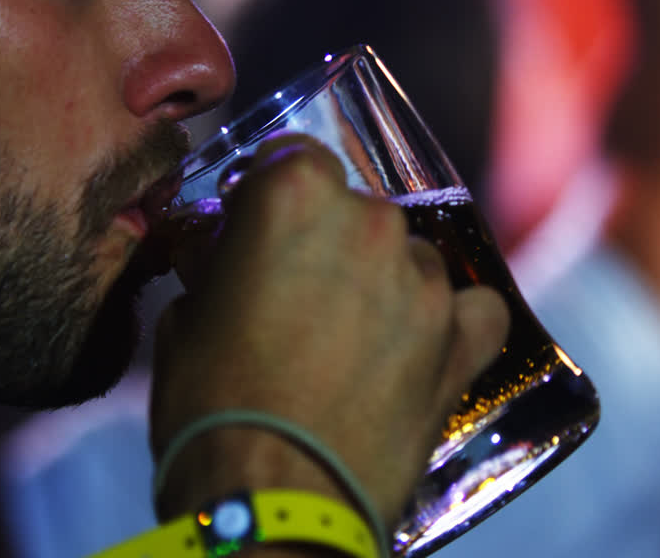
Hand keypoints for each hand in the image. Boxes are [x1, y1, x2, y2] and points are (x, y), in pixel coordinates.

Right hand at [149, 135, 509, 527]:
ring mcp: (422, 283)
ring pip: (410, 257)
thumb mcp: (186, 321)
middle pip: (354, 208)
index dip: (271, 193)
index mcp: (294, 196)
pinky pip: (473, 309)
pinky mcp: (460, 343)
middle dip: (326, 243)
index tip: (260, 223)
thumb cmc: (214, 410)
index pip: (292, 157)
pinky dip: (451, 322)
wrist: (271, 503)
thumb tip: (222, 261)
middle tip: (296, 296)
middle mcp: (369, 223)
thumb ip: (216, 269)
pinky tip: (421, 350)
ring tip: (350, 342)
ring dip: (384, 284)